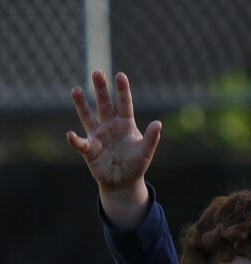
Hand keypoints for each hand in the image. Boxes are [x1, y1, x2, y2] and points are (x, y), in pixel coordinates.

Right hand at [67, 70, 160, 193]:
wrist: (123, 183)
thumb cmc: (136, 165)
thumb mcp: (145, 152)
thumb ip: (151, 139)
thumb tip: (158, 124)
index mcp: (125, 123)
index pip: (124, 103)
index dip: (122, 90)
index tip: (121, 76)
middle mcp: (110, 125)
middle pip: (104, 103)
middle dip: (100, 89)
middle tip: (97, 72)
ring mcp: (98, 136)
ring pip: (88, 116)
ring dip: (82, 104)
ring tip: (76, 90)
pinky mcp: (89, 149)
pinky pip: (80, 143)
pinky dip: (75, 140)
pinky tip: (70, 135)